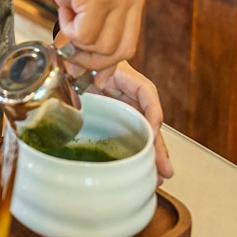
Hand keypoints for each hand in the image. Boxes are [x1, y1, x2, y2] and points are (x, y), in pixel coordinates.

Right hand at [30, 0, 145, 70]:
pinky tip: (63, 8)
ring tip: (66, 19)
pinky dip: (68, 30)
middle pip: (121, 50)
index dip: (107, 58)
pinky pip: (83, 36)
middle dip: (93, 58)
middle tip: (71, 51)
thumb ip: (100, 30)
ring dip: (77, 42)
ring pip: (101, 46)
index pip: (130, 41)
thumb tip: (103, 77)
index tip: (87, 62)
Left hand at [54, 30, 172, 183]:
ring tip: (158, 177)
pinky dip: (137, 153)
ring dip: (151, 155)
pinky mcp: (116, 121)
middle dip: (157, 145)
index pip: (145, 92)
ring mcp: (125, 109)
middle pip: (149, 120)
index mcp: (124, 76)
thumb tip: (86, 78)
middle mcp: (129, 95)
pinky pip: (131, 137)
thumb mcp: (82, 62)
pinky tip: (141, 170)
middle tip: (165, 168)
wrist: (71, 63)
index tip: (154, 130)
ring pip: (143, 133)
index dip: (152, 112)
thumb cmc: (79, 59)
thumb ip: (84, 70)